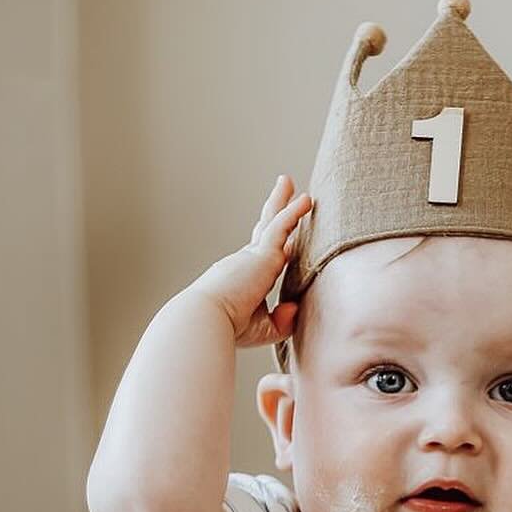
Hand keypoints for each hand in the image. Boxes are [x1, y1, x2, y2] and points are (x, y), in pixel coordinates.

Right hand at [191, 175, 311, 346]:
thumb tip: (296, 307)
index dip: (277, 240)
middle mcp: (247, 261)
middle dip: (276, 208)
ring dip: (283, 201)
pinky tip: (305, 200)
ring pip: (273, 221)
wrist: (206, 320)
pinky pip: (281, 227)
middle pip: (266, 227)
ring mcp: (254, 255)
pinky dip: (293, 212)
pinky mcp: (262, 254)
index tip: (287, 230)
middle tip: (283, 189)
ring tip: (291, 182)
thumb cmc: (227, 328)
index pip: (264, 253)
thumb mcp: (262, 327)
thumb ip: (282, 319)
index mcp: (245, 277)